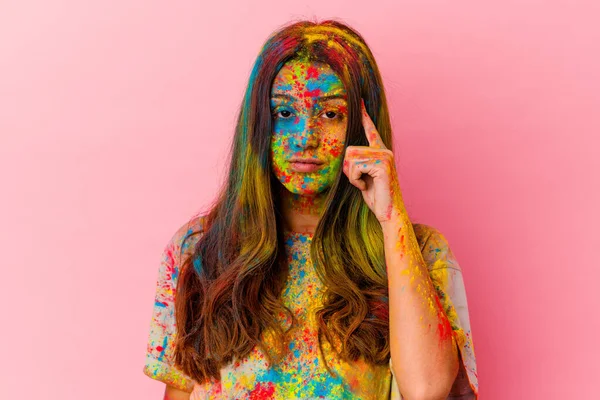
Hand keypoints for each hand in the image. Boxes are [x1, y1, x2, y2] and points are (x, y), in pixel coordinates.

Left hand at [342, 99, 403, 223]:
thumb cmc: (376, 197)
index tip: (359, 100)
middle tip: (360, 181)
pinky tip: (367, 186)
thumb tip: (347, 155)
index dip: (364, 115)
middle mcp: (384, 150)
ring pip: (350, 158)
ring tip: (365, 184)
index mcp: (380, 152)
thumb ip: (357, 164)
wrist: (389, 213)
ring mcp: (385, 156)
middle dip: (348, 169)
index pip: (370, 130)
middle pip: (349, 150)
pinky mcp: (383, 164)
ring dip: (352, 176)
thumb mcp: (362, 177)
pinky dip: (355, 180)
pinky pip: (355, 167)